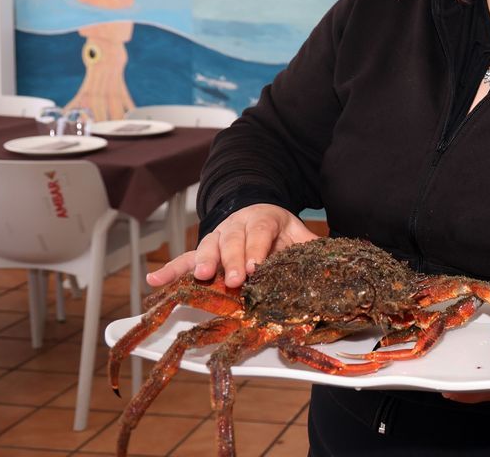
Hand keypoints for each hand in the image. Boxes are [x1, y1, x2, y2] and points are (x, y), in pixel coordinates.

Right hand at [146, 204, 318, 288]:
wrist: (258, 211)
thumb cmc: (280, 230)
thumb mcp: (298, 232)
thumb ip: (311, 246)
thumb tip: (335, 260)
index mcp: (264, 220)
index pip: (260, 234)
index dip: (257, 250)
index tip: (256, 267)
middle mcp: (236, 226)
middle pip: (233, 241)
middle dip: (233, 261)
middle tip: (235, 279)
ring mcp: (217, 236)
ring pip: (208, 246)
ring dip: (202, 263)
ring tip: (200, 277)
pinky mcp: (202, 249)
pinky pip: (184, 259)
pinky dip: (170, 269)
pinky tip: (154, 279)